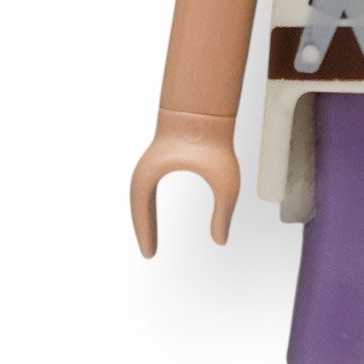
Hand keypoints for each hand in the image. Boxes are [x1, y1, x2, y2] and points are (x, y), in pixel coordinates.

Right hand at [130, 109, 239, 255]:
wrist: (207, 109)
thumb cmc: (215, 142)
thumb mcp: (225, 183)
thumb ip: (223, 213)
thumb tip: (221, 241)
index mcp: (151, 175)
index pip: (141, 210)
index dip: (145, 233)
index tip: (150, 255)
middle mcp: (146, 169)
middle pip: (138, 206)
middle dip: (143, 229)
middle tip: (150, 253)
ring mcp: (151, 163)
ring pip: (141, 197)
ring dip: (145, 217)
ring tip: (151, 239)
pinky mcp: (160, 159)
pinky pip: (149, 188)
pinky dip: (150, 205)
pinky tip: (155, 216)